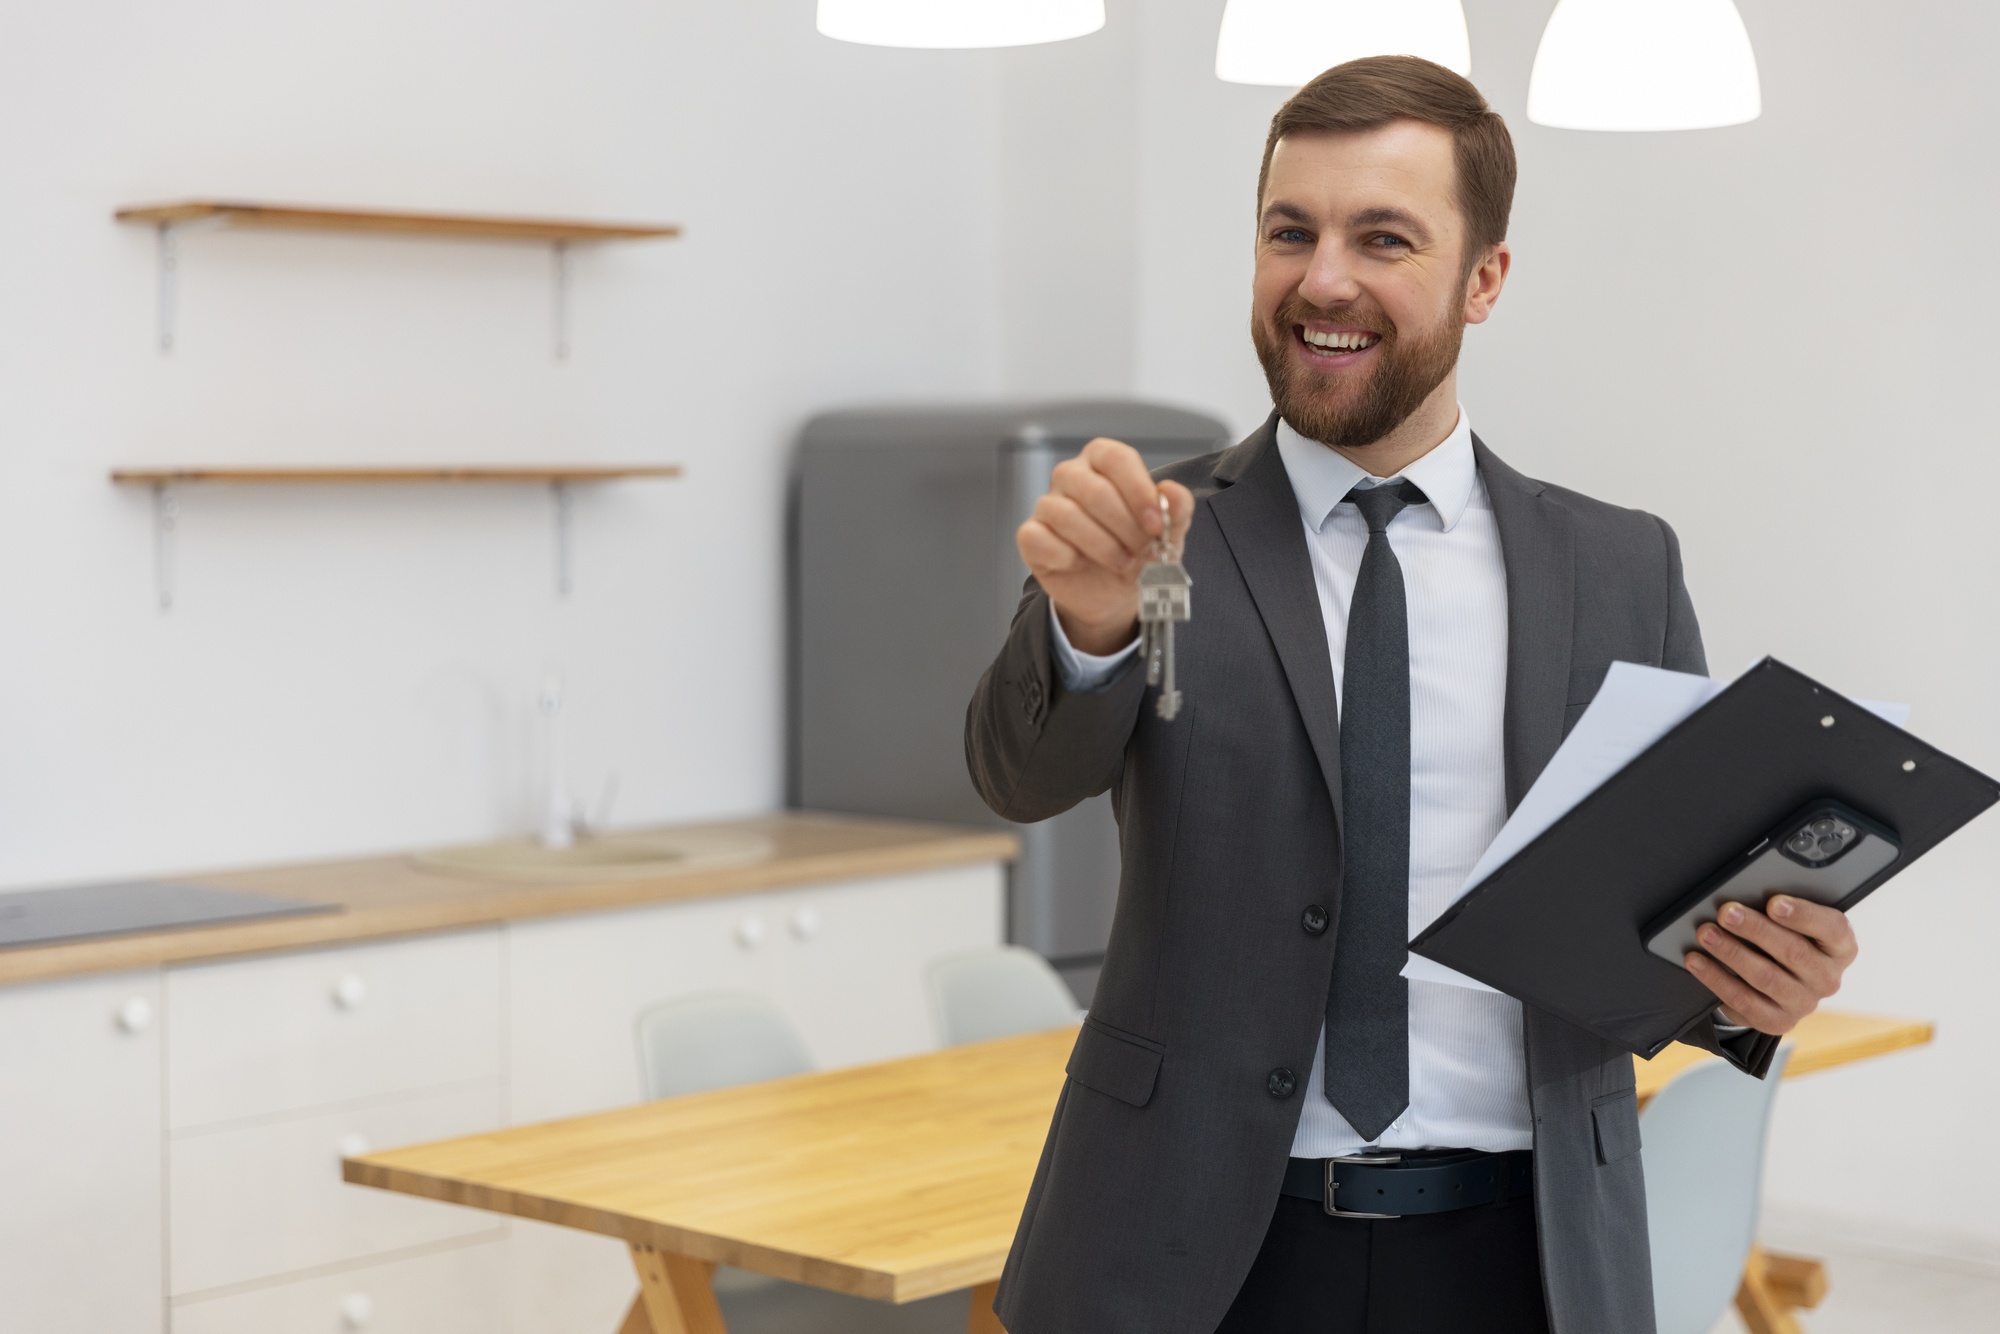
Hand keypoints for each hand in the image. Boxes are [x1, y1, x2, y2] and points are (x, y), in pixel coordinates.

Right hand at [1016, 438, 1193, 654]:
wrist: (1114, 595)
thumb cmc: (1138, 552)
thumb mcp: (1168, 535)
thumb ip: (1176, 511)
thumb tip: (1173, 493)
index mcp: (1104, 463)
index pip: (1116, 459)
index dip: (1138, 490)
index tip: (1155, 523)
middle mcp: (1072, 476)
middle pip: (1092, 489)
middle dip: (1123, 526)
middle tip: (1142, 549)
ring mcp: (1047, 505)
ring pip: (1065, 514)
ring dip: (1101, 545)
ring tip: (1122, 562)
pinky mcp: (1031, 536)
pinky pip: (1038, 538)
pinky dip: (1066, 556)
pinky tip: (1081, 564)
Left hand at [1684, 896, 1858, 1034]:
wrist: (1776, 987)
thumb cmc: (1784, 941)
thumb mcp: (1792, 925)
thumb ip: (1780, 911)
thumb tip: (1745, 893)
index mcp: (1840, 948)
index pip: (1832, 929)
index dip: (1803, 915)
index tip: (1773, 903)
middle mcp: (1827, 978)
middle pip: (1794, 951)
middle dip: (1755, 929)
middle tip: (1726, 912)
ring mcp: (1804, 1003)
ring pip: (1766, 976)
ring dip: (1731, 952)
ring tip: (1706, 933)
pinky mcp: (1777, 1021)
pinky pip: (1743, 1000)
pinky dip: (1716, 978)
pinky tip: (1697, 961)